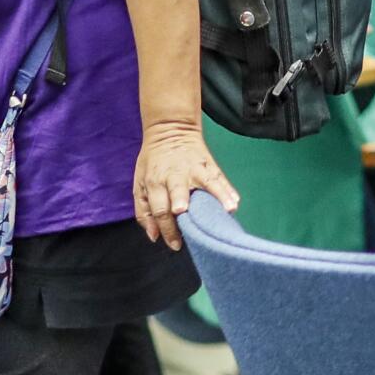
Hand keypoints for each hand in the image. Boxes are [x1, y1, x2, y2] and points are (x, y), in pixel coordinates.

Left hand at [133, 121, 238, 250]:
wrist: (169, 130)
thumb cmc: (153, 163)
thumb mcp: (140, 184)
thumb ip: (144, 212)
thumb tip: (155, 237)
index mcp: (155, 182)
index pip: (159, 208)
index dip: (167, 228)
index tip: (175, 244)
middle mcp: (174, 175)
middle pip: (178, 191)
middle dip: (182, 203)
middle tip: (187, 219)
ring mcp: (194, 169)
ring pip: (206, 183)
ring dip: (216, 196)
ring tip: (226, 210)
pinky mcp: (208, 165)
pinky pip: (220, 178)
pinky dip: (227, 190)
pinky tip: (234, 202)